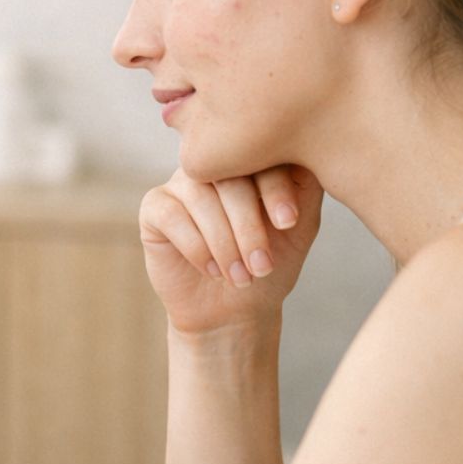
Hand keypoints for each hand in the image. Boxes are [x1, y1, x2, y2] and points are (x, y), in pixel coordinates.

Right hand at [138, 164, 324, 335]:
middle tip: (262, 266)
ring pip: (200, 196)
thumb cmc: (268, 264)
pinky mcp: (155, 207)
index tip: (289, 224)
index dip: (275, 188)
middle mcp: (214, 164)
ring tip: (240, 277)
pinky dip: (196, 248)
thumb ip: (304, 189)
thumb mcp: (299, 228)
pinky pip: (172, 216)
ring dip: (224, 243)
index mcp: (251, 160)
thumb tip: (308, 159)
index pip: (261, 154)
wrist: (233, 309)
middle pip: (229, 177)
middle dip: (249, 225)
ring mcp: (181, 182)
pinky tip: (212, 270)